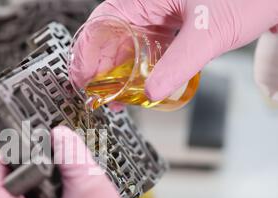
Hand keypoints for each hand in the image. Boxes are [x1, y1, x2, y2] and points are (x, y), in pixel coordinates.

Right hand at [71, 0, 277, 102]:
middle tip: (96, 95)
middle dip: (101, 68)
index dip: (88, 51)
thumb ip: (178, 65)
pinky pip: (150, 48)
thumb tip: (151, 92)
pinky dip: (142, 68)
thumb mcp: (207, 32)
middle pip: (113, 36)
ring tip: (115, 97)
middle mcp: (150, 3)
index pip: (103, 21)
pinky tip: (140, 85)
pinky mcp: (175, 26)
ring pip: (130, 44)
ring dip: (120, 71)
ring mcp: (163, 15)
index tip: (82, 78)